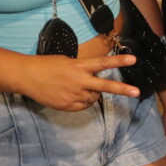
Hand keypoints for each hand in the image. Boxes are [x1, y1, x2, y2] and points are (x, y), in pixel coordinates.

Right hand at [20, 54, 140, 110]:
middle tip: (137, 92)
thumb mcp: (68, 62)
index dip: (119, 61)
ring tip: (78, 87)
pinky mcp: (67, 106)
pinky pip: (83, 106)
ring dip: (92, 94)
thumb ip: (83, 70)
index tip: (133, 59)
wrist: (27, 77)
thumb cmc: (47, 65)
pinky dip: (83, 101)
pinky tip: (72, 95)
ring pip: (94, 98)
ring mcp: (74, 95)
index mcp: (79, 66)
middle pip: (105, 86)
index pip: (103, 63)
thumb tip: (93, 79)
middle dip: (122, 89)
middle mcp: (79, 81)